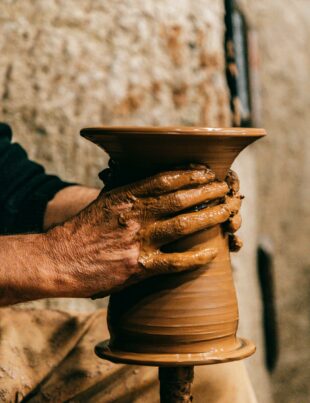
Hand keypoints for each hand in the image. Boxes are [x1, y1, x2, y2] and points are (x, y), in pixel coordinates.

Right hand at [47, 166, 240, 297]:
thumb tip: (146, 180)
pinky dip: (196, 257)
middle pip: (180, 199)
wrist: (60, 260)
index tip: (207, 171)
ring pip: (183, 225)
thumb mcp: (102, 202)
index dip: (190, 173)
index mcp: (125, 196)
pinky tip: (213, 252)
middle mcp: (134, 215)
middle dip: (207, 193)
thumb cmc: (82, 231)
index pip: (164, 179)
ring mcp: (138, 240)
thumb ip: (126, 191)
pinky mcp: (139, 267)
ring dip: (209, 217)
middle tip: (226, 190)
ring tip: (228, 213)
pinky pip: (175, 262)